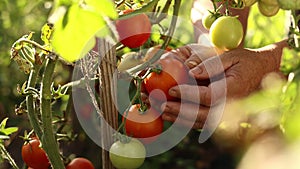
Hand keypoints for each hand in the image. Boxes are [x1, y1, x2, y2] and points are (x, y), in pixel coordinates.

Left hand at [162, 46, 283, 128]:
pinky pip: (202, 122)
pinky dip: (186, 121)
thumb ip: (212, 65)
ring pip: (199, 121)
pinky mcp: (221, 116)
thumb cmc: (246, 62)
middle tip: (160, 105)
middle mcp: (229, 106)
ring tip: (161, 112)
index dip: (188, 95)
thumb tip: (192, 72)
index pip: (207, 96)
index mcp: (233, 90)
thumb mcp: (231, 57)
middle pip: (200, 114)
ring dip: (179, 118)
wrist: (262, 72)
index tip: (172, 90)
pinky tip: (172, 116)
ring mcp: (226, 114)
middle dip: (178, 111)